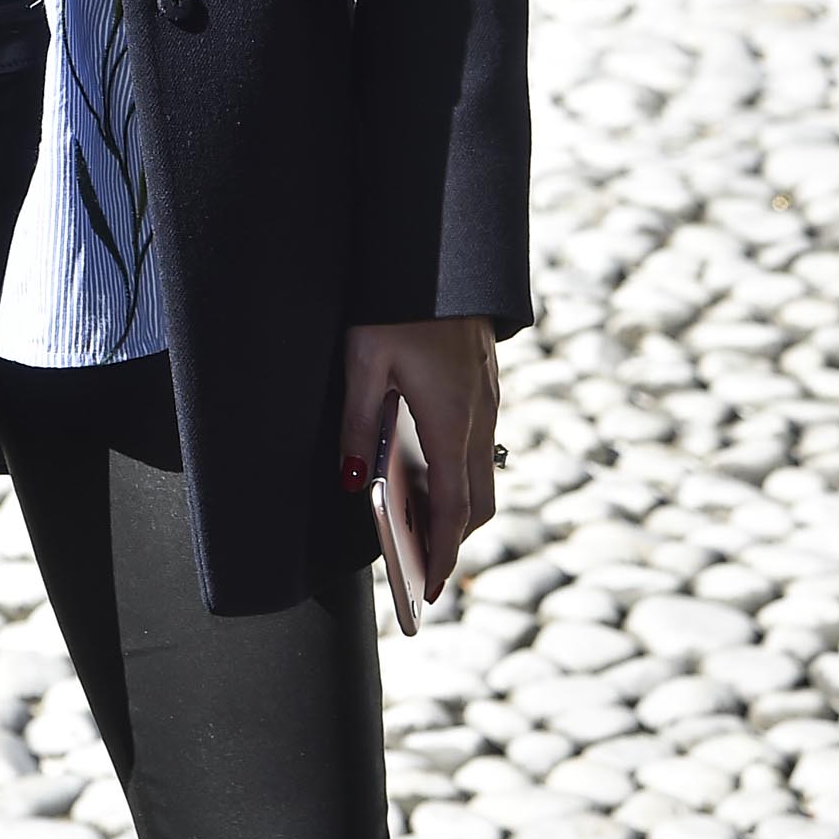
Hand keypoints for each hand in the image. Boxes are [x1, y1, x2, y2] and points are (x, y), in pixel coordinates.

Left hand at [342, 315, 499, 602]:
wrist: (439, 247)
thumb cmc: (397, 300)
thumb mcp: (362, 361)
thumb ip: (356, 424)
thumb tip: (350, 482)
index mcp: (451, 418)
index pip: (454, 508)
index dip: (441, 554)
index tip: (428, 591)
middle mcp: (479, 415)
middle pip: (478, 501)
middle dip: (453, 541)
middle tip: (424, 572)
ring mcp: (488, 399)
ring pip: (483, 473)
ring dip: (459, 508)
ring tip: (421, 531)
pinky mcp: (486, 384)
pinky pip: (480, 445)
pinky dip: (462, 475)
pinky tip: (428, 474)